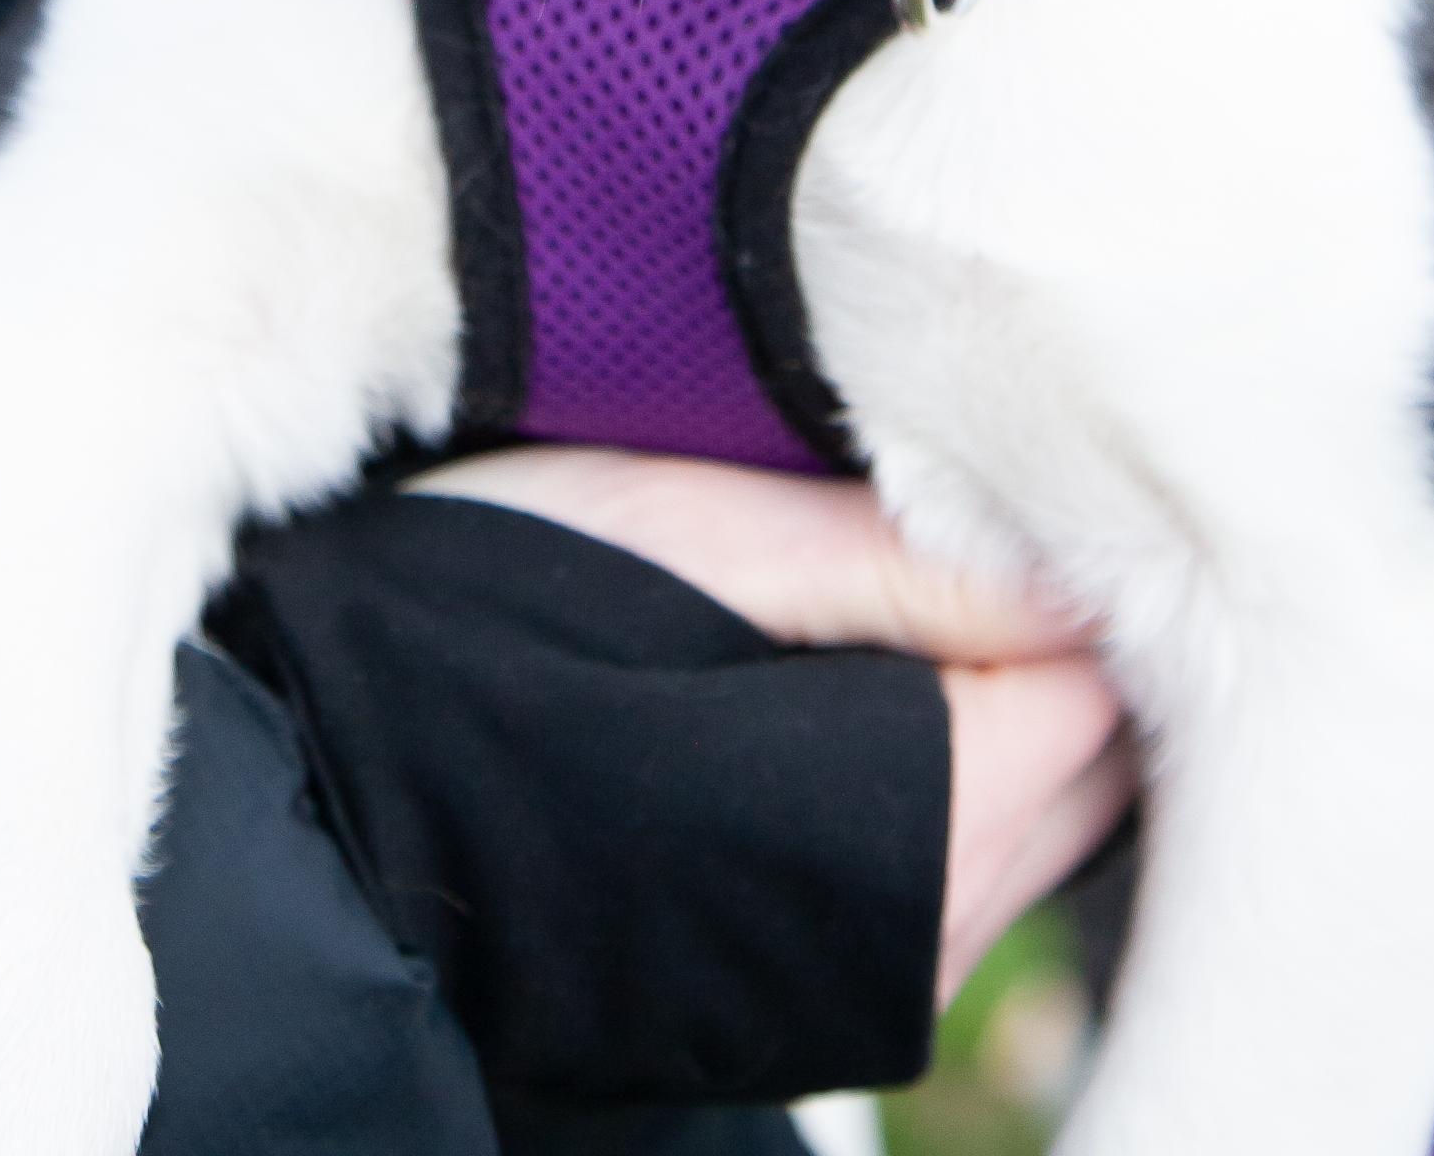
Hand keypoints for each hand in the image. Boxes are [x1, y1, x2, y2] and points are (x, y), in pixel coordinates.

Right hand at [410, 444, 1134, 998]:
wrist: (332, 801)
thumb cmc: (498, 633)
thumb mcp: (703, 541)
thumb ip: (907, 562)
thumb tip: (1083, 568)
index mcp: (929, 824)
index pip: (1101, 670)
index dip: (1056, 550)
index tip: (985, 463)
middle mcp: (937, 934)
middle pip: (1093, 747)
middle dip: (1045, 620)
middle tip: (946, 490)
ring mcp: (887, 970)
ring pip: (1033, 799)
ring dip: (991, 680)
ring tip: (880, 557)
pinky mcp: (831, 970)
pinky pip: (958, 844)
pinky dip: (939, 742)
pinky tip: (838, 655)